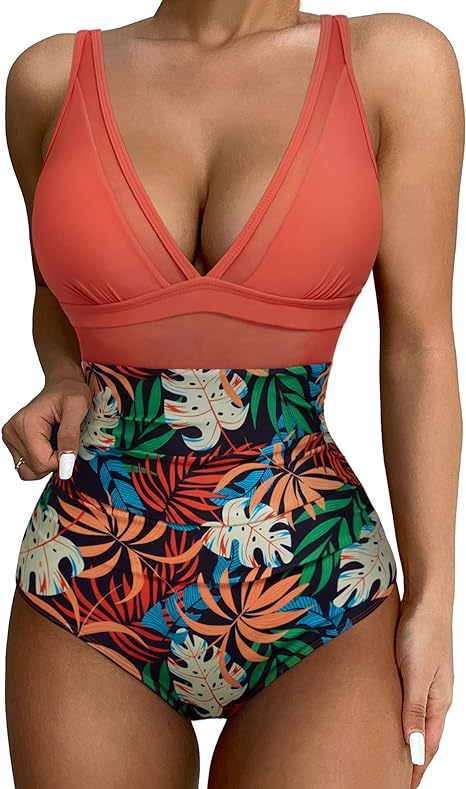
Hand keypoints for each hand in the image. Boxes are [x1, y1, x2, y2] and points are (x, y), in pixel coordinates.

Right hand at [1, 376, 90, 480]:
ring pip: (29, 471)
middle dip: (54, 462)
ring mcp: (10, 438)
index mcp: (25, 424)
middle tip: (63, 441)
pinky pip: (27, 465)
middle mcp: (12, 432)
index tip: (70, 445)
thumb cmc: (70, 392)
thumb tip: (65, 465)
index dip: (62, 460)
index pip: (42, 463)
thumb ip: (69, 437)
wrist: (62, 384)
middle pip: (35, 469)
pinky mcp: (13, 442)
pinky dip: (40, 460)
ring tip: (55, 442)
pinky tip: (48, 444)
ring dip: (46, 462)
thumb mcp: (77, 409)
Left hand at [396, 596, 453, 787]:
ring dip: (406, 736)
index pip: (429, 745)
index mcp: (439, 702)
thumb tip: (415, 749)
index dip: (418, 767)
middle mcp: (435, 695)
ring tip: (391, 753)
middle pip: (424, 735)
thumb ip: (414, 710)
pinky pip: (408, 699)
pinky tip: (389, 714)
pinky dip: (401, 714)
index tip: (405, 786)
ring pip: (415, 717)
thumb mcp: (416, 674)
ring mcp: (425, 681)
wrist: (425, 599)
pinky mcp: (414, 667)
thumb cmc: (422, 633)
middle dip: (413, 758)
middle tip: (396, 776)